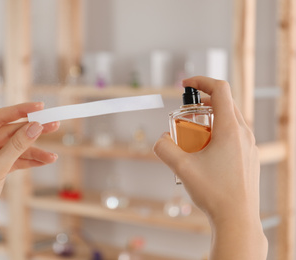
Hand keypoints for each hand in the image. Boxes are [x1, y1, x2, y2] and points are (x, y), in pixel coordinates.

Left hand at [0, 102, 58, 240]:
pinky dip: (31, 161)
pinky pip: (18, 159)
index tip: (39, 106)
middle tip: (53, 125)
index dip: (20, 111)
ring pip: (17, 147)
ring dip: (35, 150)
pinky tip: (45, 161)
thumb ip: (17, 145)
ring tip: (53, 155)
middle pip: (11, 132)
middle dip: (32, 131)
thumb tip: (35, 127)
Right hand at [153, 76, 266, 258]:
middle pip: (224, 104)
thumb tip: (160, 139)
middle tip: (184, 115)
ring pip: (228, 121)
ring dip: (208, 122)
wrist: (237, 219)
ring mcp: (249, 146)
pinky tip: (204, 155)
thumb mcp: (181, 167)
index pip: (220, 89)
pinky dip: (216, 135)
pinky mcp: (249, 158)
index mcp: (230, 129)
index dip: (201, 81)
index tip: (185, 85)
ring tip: (192, 140)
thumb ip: (164, 148)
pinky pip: (232, 136)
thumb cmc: (214, 193)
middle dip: (201, 104)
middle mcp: (244, 134)